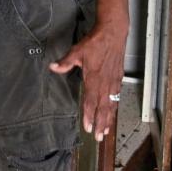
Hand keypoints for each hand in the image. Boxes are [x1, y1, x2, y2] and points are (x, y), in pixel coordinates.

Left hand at [50, 22, 126, 142]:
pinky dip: (115, 108)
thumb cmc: (95, 42)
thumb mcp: (77, 51)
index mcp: (94, 78)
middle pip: (102, 107)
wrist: (113, 33)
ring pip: (111, 104)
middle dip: (100, 124)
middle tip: (98, 138)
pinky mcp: (119, 78)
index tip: (88, 127)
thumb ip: (66, 62)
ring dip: (108, 119)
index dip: (89, 115)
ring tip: (106, 131)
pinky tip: (113, 114)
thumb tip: (52, 67)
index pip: (91, 101)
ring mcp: (113, 81)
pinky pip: (117, 97)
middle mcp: (105, 82)